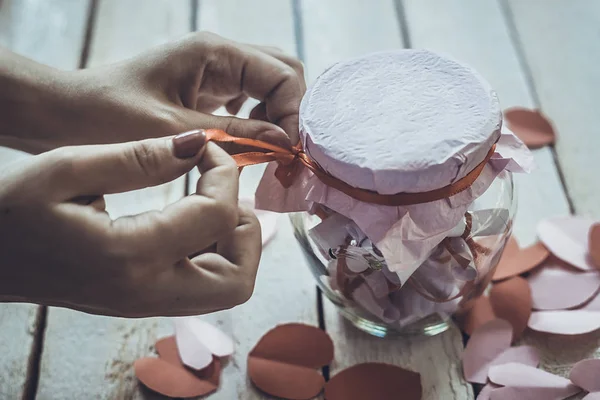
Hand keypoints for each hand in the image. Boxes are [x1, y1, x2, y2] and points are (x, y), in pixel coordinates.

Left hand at [0, 32, 304, 152]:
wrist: (65, 114)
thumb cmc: (106, 116)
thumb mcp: (174, 131)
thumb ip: (235, 134)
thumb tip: (284, 143)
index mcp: (213, 52)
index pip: (282, 74)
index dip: (292, 113)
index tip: (286, 153)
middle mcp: (219, 55)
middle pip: (282, 72)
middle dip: (290, 112)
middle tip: (282, 152)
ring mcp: (213, 71)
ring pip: (269, 86)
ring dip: (275, 118)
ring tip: (266, 152)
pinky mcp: (206, 90)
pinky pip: (248, 100)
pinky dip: (257, 123)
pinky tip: (246, 146)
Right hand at [0, 130, 261, 316]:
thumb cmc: (9, 211)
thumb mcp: (66, 168)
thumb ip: (138, 157)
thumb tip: (199, 144)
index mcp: (130, 255)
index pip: (217, 216)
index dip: (226, 173)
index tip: (207, 150)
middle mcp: (146, 291)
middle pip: (238, 278)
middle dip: (246, 230)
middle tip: (221, 192)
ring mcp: (145, 304)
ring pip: (226, 289)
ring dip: (233, 245)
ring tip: (206, 203)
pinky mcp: (141, 302)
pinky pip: (200, 287)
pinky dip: (212, 255)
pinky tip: (188, 222)